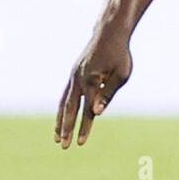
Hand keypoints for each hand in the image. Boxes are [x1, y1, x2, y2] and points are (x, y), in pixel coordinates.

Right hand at [55, 24, 132, 147]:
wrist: (109, 33)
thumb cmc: (119, 54)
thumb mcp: (121, 74)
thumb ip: (108, 94)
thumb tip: (97, 113)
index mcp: (92, 81)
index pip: (88, 111)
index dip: (85, 128)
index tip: (80, 143)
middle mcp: (79, 80)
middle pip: (70, 110)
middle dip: (66, 129)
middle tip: (63, 146)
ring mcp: (74, 76)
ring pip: (64, 103)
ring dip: (60, 121)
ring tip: (56, 137)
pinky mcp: (73, 74)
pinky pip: (65, 95)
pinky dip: (62, 108)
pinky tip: (61, 118)